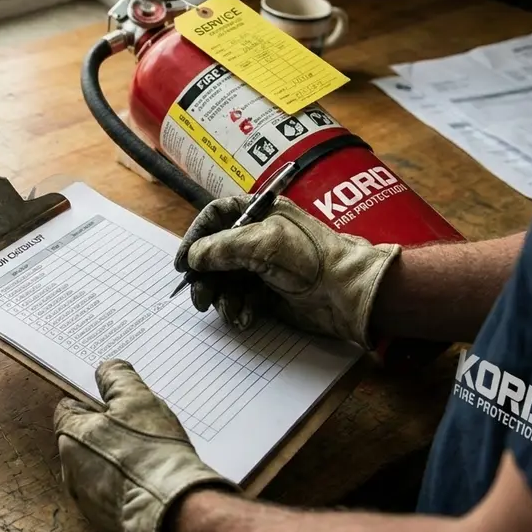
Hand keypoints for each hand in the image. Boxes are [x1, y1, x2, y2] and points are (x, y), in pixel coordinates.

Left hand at [54, 360, 233, 531]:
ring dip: (118, 461)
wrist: (172, 511)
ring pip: (98, 470)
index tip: (115, 403)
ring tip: (150, 458)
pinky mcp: (105, 524)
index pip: (69, 408)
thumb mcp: (137, 399)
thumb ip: (118, 378)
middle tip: (139, 430)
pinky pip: (113, 497)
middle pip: (84, 440)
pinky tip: (151, 483)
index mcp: (70, 436)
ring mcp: (86, 501)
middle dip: (107, 433)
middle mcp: (69, 471)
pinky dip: (127, 488)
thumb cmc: (152, 452)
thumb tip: (106, 369)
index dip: (93, 402)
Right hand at [175, 195, 400, 346]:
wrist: (347, 294)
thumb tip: (195, 257)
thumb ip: (223, 247)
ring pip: (226, 280)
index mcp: (259, 214)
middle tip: (201, 298)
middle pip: (215, 254)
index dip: (196, 238)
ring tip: (228, 312)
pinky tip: (245, 317)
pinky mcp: (269, 292)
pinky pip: (241, 299)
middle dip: (206, 277)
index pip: (215, 217)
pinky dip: (239, 309)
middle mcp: (258, 238)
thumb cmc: (311, 259)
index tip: (184, 264)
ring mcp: (263, 266)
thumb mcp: (263, 243)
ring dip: (222, 298)